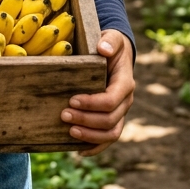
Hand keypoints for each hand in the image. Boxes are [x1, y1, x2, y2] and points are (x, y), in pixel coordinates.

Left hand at [60, 29, 134, 155]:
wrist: (116, 53)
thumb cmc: (111, 45)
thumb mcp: (112, 38)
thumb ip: (109, 41)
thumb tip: (102, 49)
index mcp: (125, 83)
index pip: (111, 100)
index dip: (92, 104)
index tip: (72, 100)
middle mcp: (126, 101)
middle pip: (109, 120)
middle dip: (86, 120)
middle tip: (63, 115)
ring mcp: (121, 112)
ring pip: (111, 133)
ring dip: (90, 135)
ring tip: (69, 130)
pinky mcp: (113, 119)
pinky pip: (108, 139)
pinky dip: (95, 147)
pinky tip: (79, 150)